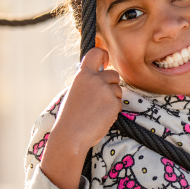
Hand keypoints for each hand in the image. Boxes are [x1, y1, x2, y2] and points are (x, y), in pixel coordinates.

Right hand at [40, 48, 121, 188]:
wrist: (71, 135)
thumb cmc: (70, 116)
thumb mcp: (75, 91)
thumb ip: (87, 81)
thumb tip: (100, 73)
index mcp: (83, 74)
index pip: (96, 53)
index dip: (104, 55)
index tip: (105, 62)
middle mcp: (95, 79)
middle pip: (114, 74)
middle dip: (111, 84)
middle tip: (99, 98)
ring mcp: (106, 91)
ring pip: (118, 89)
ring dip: (112, 98)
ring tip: (96, 110)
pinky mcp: (114, 103)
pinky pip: (119, 103)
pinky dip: (113, 109)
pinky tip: (101, 117)